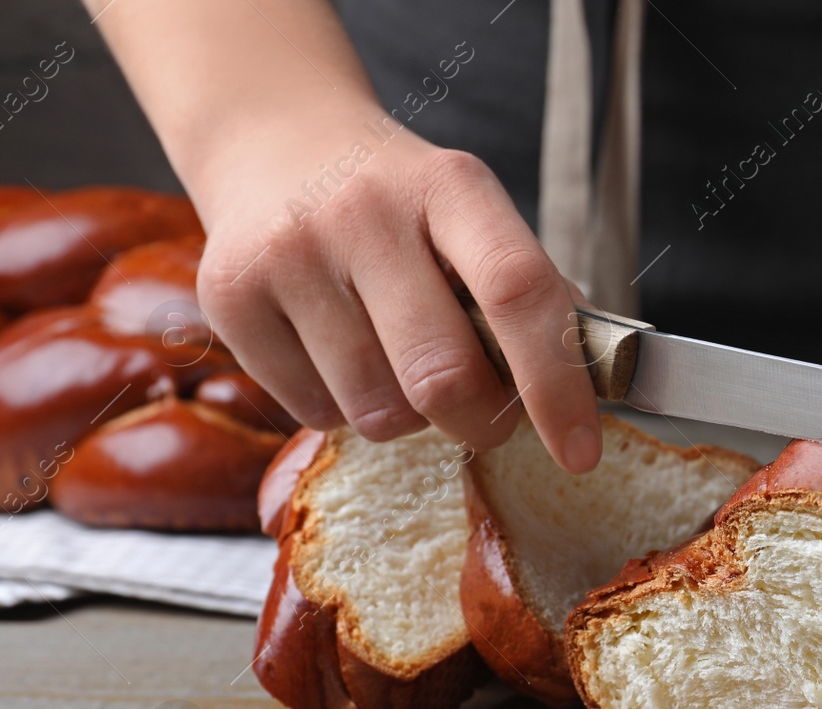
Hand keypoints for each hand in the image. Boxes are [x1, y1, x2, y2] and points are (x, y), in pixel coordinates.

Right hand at [191, 104, 600, 469]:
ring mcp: (288, 254)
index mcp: (452, 187)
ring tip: (396, 356)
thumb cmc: (402, 205)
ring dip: (407, 416)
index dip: (558, 385)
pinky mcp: (229, 299)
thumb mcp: (475, 217)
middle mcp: (364, 213)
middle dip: (482, 423)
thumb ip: (533, 296)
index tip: (581, 452)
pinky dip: (344, 408)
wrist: (276, 144)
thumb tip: (593, 384)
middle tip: (486, 413)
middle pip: (443, 378)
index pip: (519, 293)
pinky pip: (315, 414)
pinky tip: (338, 349)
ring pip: (378, 412)